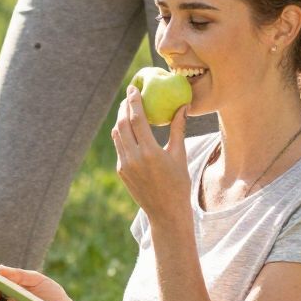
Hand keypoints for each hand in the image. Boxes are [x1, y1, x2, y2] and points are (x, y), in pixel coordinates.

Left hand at [111, 85, 192, 217]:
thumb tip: (183, 106)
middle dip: (124, 107)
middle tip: (130, 95)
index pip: (137, 119)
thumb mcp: (180, 155)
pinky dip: (122, 135)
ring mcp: (124, 165)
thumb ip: (178, 129)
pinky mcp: (121, 171)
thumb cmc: (179, 183)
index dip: (134, 101)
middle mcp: (134, 158)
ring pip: (117, 135)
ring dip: (121, 119)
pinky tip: (129, 130)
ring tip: (128, 109)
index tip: (134, 88)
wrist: (166, 212)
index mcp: (150, 152)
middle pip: (122, 124)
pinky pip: (119, 147)